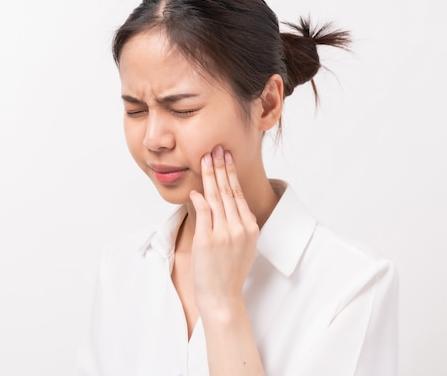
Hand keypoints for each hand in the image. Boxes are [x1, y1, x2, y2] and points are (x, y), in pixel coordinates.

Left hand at [189, 145, 259, 318]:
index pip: (238, 194)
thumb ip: (235, 223)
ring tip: (205, 159)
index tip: (226, 157)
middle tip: (215, 149)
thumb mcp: (242, 246)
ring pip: (216, 198)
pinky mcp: (208, 240)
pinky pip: (203, 213)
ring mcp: (224, 233)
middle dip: (221, 167)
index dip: (231, 174)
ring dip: (210, 176)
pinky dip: (199, 199)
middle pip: (228, 191)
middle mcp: (239, 228)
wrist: (223, 297)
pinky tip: (196, 188)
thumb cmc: (229, 273)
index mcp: (250, 228)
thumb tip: (222, 203)